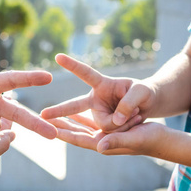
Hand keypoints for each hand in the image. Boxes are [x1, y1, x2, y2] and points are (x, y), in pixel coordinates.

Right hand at [41, 54, 155, 131]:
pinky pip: (109, 133)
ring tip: (137, 114)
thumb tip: (115, 122)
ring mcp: (99, 113)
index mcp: (102, 84)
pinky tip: (129, 121)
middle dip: (59, 110)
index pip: (85, 73)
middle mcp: (96, 99)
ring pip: (105, 125)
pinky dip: (123, 130)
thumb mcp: (142, 92)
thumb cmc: (145, 92)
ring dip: (124, 123)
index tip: (58, 56)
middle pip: (75, 105)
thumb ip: (129, 103)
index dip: (73, 65)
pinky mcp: (104, 126)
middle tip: (43, 114)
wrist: (148, 105)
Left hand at [50, 115, 166, 155]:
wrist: (164, 140)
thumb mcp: (133, 138)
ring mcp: (106, 138)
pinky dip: (82, 118)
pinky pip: (92, 123)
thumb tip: (99, 147)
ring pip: (82, 128)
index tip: (47, 127)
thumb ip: (116, 142)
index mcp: (104, 145)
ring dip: (68, 122)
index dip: (63, 132)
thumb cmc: (151, 139)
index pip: (78, 139)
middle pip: (75, 134)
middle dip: (60, 127)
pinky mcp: (111, 132)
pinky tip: (76, 113)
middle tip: (43, 120)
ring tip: (54, 116)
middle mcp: (101, 142)